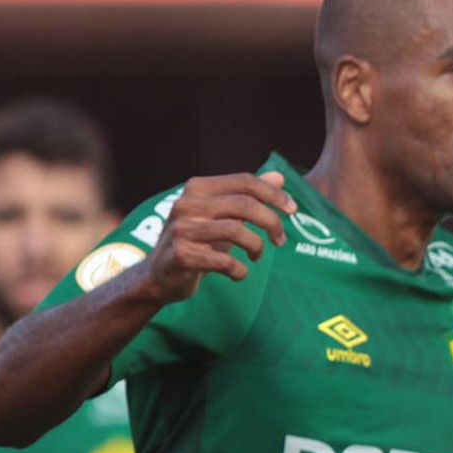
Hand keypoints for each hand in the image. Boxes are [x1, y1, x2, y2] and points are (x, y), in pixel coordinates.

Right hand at [139, 171, 295, 302]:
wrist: (159, 276)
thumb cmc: (197, 242)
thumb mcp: (222, 216)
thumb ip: (248, 196)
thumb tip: (279, 177)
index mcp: (197, 188)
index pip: (244, 182)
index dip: (274, 195)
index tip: (293, 210)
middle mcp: (186, 204)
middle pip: (244, 205)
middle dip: (271, 222)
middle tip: (281, 240)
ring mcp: (181, 229)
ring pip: (236, 231)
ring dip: (256, 246)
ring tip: (256, 256)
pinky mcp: (181, 255)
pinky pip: (223, 261)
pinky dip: (239, 270)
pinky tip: (239, 273)